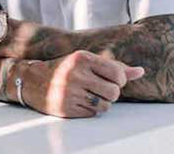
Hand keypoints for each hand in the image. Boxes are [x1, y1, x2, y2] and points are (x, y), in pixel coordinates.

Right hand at [12, 50, 143, 117]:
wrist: (32, 79)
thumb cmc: (65, 68)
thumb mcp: (86, 61)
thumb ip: (114, 66)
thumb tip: (141, 71)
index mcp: (82, 58)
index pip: (118, 73)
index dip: (120, 79)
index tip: (111, 78)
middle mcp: (76, 74)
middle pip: (114, 92)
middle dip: (112, 93)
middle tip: (100, 88)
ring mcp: (70, 92)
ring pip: (105, 105)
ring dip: (102, 102)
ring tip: (89, 94)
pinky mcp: (66, 108)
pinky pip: (93, 114)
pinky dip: (91, 109)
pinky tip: (80, 101)